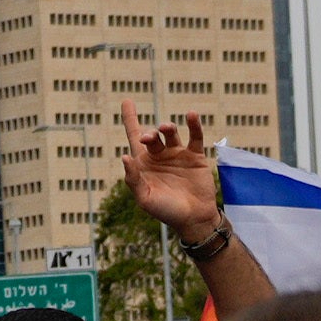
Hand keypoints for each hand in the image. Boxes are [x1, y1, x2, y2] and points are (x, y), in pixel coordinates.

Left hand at [118, 105, 227, 242]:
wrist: (194, 219)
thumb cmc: (165, 211)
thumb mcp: (145, 198)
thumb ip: (133, 179)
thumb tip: (124, 156)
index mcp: (144, 164)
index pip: (134, 137)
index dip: (130, 119)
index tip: (126, 100)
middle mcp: (159, 155)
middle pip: (151, 136)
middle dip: (149, 134)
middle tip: (148, 138)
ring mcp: (177, 154)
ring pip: (171, 133)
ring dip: (166, 128)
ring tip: (166, 129)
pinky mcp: (195, 156)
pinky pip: (194, 136)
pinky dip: (194, 125)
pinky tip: (191, 115)